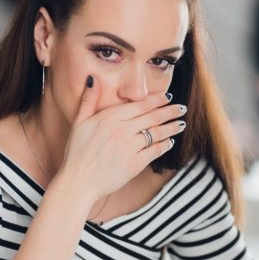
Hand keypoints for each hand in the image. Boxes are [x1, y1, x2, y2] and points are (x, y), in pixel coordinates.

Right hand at [61, 75, 186, 200]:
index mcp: (109, 118)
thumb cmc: (76, 153)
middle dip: (170, 111)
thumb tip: (93, 78)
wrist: (78, 181)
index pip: (140, 105)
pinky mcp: (134, 164)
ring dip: (171, 127)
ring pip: (156, 133)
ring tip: (181, 123)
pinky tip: (170, 142)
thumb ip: (88, 100)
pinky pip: (154, 151)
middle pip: (152, 117)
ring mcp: (129, 147)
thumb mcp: (78, 123)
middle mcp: (122, 130)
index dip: (157, 100)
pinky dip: (164, 146)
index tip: (168, 97)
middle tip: (181, 108)